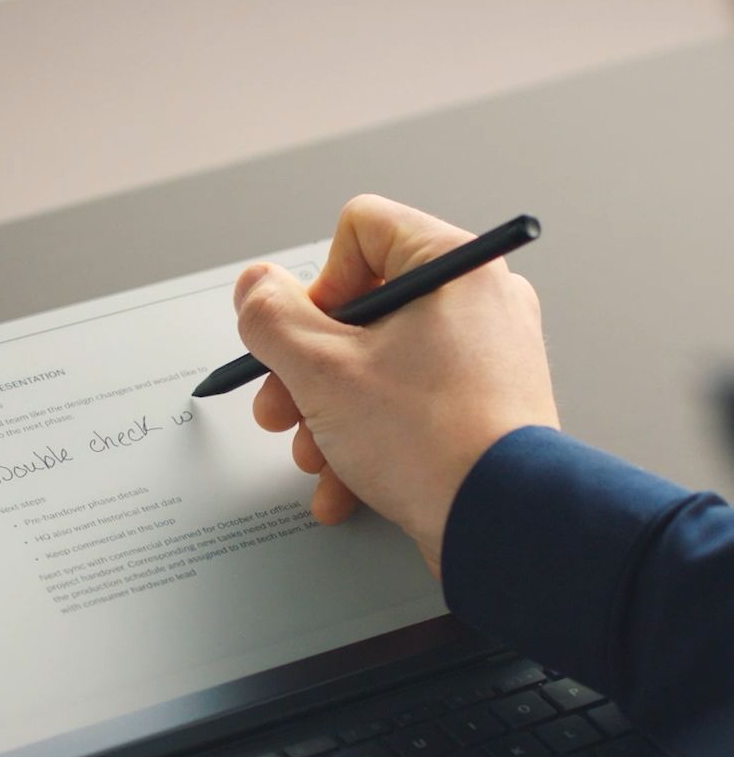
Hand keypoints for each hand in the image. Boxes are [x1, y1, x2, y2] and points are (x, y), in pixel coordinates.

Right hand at [234, 194, 558, 575]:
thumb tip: (254, 287)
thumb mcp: (321, 370)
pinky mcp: (482, 409)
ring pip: (378, 369)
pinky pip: (408, 409)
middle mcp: (477, 304)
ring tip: (316, 457)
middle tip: (282, 406)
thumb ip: (271, 318)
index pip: (361, 231)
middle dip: (306, 372)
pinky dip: (368, 442)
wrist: (501, 525)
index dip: (317, 285)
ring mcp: (484, 359)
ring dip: (328, 416)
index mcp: (452, 268)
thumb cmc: (432, 442)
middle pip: (361, 312)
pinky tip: (344, 485)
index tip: (306, 337)